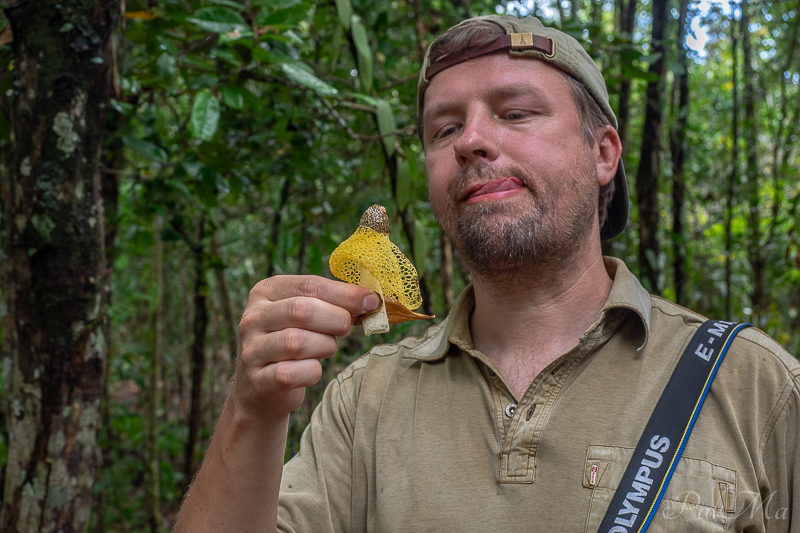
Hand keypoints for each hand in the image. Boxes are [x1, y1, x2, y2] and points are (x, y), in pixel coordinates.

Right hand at [232, 275, 380, 425]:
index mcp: (266, 291)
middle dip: (336, 320)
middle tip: (346, 328)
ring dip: (325, 346)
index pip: (310, 285)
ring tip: (326, 348)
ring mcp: (251, 349)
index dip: (346, 294)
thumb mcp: (306, 315)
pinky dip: (312, 372)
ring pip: (297, 342)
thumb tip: (371, 300)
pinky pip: (293, 373)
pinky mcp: (257, 380)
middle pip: (302, 310)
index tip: (372, 302)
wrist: (262, 388)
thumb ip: (332, 302)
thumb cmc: (293, 344)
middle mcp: (252, 317)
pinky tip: (311, 370)